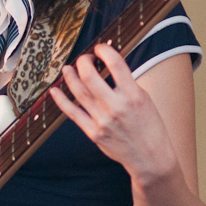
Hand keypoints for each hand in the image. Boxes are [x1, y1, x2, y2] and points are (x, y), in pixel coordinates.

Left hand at [50, 43, 176, 184]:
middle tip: (84, 59)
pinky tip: (55, 91)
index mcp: (133, 95)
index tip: (100, 48)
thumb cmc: (150, 127)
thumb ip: (127, 83)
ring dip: (70, 76)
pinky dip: (61, 100)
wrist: (150, 157)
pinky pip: (72, 113)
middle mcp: (116, 106)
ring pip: (78, 92)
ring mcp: (102, 120)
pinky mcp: (93, 132)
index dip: (104, 51)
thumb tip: (109, 66)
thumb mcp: (145, 99)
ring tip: (67, 69)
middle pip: (90, 76)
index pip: (115, 64)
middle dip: (83, 62)